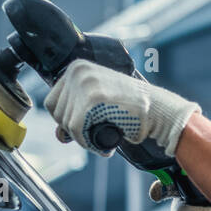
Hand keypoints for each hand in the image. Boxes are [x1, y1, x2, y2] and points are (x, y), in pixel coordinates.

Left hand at [43, 60, 198, 156]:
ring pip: (65, 122)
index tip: (87, 125)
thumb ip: (75, 114)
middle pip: (55, 112)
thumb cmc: (132, 110)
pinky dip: (88, 142)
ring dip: (83, 137)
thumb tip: (60, 135)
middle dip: (74, 129)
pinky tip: (105, 143)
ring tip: (104, 134)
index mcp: (78, 67)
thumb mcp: (97, 106)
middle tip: (98, 131)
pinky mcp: (92, 97)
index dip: (67, 120)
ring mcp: (85, 82)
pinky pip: (76, 129)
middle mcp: (78, 70)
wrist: (158, 111)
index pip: (52, 102)